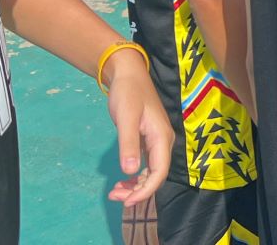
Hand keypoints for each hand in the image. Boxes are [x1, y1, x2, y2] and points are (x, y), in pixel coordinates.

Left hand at [102, 50, 171, 204]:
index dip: (145, 190)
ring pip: (151, 171)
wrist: (128, 75)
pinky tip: (122, 179)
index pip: (160, 171)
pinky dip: (135, 175)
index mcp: (161, 137)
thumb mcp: (126, 118)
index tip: (126, 201)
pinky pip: (146, 164)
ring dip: (136, 185)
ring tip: (115, 191)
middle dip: (138, 190)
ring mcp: (155, 141)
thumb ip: (129, 144)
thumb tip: (132, 171)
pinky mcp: (147, 140)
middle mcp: (162, 142)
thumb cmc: (128, 94)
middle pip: (156, 175)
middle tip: (114, 195)